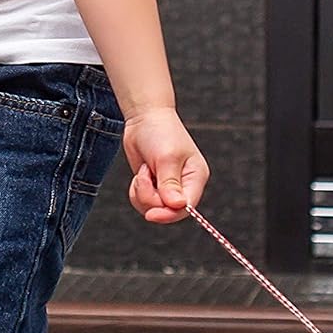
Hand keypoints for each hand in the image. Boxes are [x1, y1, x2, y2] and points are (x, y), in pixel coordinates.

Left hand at [123, 107, 208, 223]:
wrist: (144, 118)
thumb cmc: (161, 132)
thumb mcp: (166, 158)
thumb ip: (170, 184)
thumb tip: (178, 206)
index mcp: (195, 177)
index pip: (187, 207)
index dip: (169, 214)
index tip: (151, 214)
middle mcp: (184, 185)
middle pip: (168, 210)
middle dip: (150, 198)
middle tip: (145, 177)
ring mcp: (168, 187)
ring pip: (153, 207)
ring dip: (142, 192)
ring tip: (145, 171)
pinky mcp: (154, 186)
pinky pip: (143, 201)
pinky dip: (137, 191)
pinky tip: (141, 174)